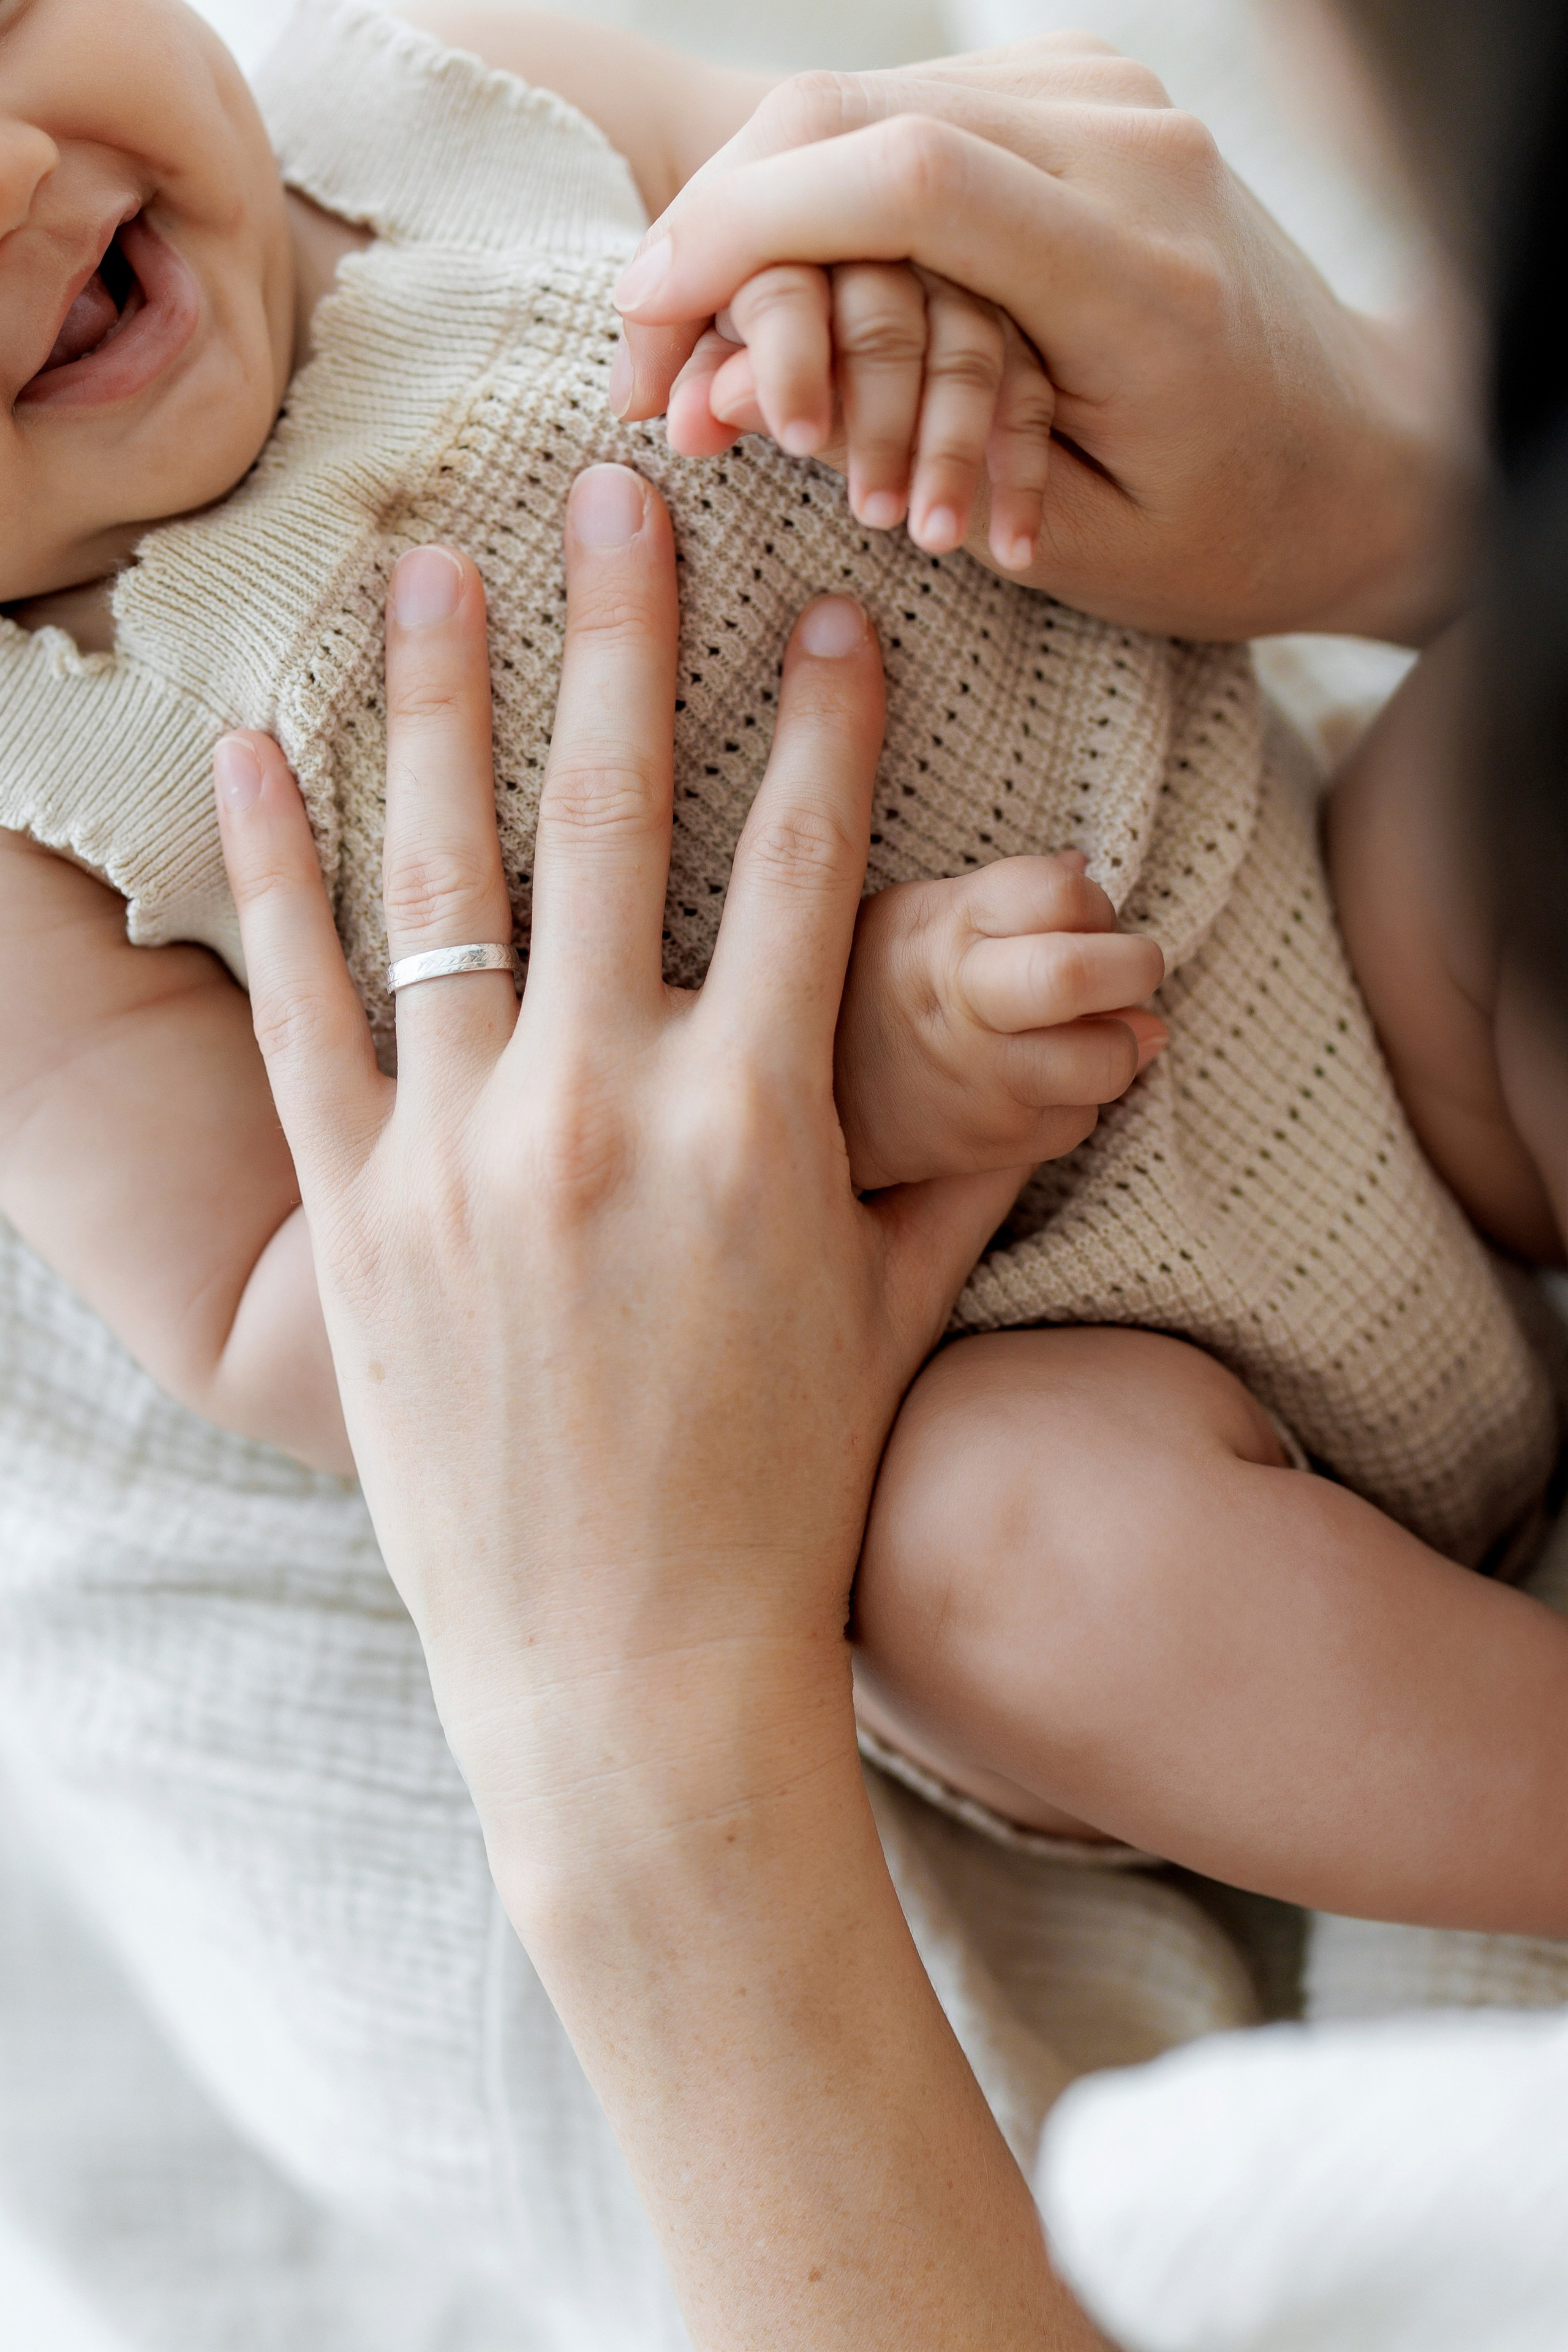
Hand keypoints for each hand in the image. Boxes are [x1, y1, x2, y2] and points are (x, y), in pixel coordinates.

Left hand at [210, 485, 1106, 2351]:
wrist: (635, 1677)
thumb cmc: (782, 1495)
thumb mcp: (890, 1316)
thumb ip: (967, 1166)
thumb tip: (1069, 1059)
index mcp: (757, 1124)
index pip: (814, 864)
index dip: (835, 725)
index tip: (837, 615)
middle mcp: (604, 1108)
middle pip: (618, 816)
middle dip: (630, 635)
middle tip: (627, 491)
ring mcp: (463, 1154)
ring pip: (444, 874)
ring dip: (442, 702)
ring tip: (434, 573)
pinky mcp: (355, 1216)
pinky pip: (302, 1005)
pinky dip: (276, 869)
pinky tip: (257, 756)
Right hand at [610, 38, 1473, 643]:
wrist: (1366, 451)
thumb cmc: (1230, 531)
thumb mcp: (1075, 538)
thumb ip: (916, 448)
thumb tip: (730, 396)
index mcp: (1140, 274)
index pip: (904, 181)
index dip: (746, 230)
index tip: (645, 314)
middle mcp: (1132, 145)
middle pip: (856, 111)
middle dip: (719, 219)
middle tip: (636, 338)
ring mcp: (1111, 96)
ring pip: (865, 96)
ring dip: (756, 204)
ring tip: (681, 325)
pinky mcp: (1087, 92)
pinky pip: (910, 110)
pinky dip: (822, 188)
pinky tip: (772, 268)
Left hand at [667, 262, 1053, 571]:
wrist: (953, 426)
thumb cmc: (789, 411)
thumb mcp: (752, 400)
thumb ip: (722, 393)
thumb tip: (682, 419)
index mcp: (790, 230)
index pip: (790, 262)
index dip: (784, 351)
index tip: (796, 439)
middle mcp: (881, 235)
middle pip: (884, 301)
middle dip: (871, 412)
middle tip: (869, 510)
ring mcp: (973, 273)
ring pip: (966, 343)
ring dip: (949, 447)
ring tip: (932, 538)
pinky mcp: (1042, 328)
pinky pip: (1036, 384)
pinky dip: (1021, 469)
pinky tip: (1015, 551)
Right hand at [837, 853, 1165, 1191]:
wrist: (810, 1106)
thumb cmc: (873, 988)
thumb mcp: (916, 913)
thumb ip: (1006, 893)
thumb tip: (1088, 870)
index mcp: (944, 932)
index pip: (1058, 893)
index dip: (1089, 899)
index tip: (1079, 912)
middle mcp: (964, 1007)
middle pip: (1078, 976)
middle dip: (1133, 964)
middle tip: (1130, 967)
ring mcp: (983, 1085)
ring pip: (1108, 1060)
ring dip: (1117, 1041)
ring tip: (1083, 1030)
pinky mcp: (998, 1147)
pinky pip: (1082, 1118)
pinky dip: (1077, 1097)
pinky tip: (1037, 1080)